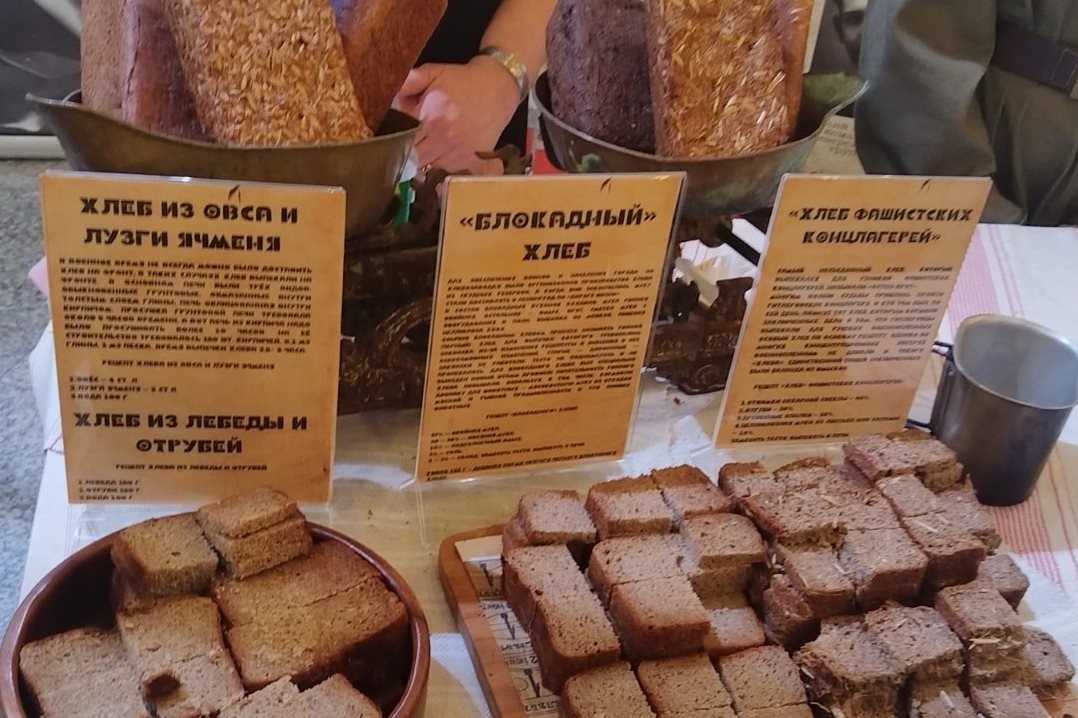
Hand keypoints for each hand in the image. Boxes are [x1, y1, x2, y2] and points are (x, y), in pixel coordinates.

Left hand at [395, 57, 520, 174]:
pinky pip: (450, 175)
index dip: (393, 143)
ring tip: (422, 155)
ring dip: (422, 165)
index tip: (389, 142)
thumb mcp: (433, 72)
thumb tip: (387, 94)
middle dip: (406, 156)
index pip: (401, 141)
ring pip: (429, 171)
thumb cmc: (463, 80)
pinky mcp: (472, 163)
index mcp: (430, 118)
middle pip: (413, 161)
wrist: (498, 87)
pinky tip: (439, 163)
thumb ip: (409, 82)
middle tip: (403, 150)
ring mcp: (458, 155)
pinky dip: (442, 172)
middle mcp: (443, 140)